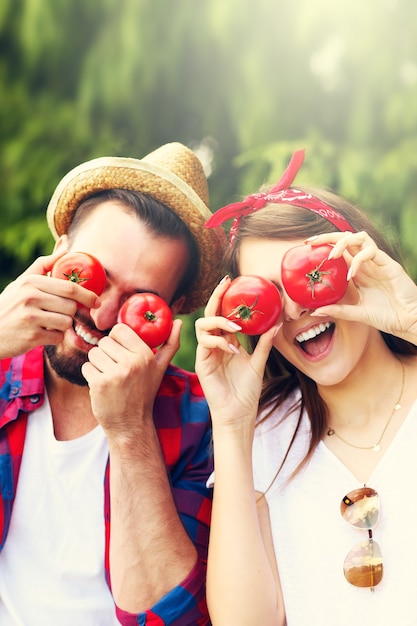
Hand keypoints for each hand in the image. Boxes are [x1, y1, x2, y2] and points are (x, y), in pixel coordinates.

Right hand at [0, 251, 99, 357]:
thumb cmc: (10, 304)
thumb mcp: (24, 281)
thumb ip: (46, 263)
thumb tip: (66, 243)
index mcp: (31, 282)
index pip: (69, 287)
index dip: (87, 295)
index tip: (97, 301)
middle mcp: (30, 297)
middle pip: (71, 306)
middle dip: (71, 312)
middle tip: (61, 313)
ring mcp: (30, 317)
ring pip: (66, 322)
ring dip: (62, 325)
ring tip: (47, 323)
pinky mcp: (32, 336)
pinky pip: (58, 337)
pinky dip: (54, 337)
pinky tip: (41, 333)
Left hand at [81, 319, 181, 441]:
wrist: (131, 424)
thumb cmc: (144, 392)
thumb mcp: (160, 368)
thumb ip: (171, 344)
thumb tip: (179, 321)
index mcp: (146, 355)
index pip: (119, 330)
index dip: (116, 339)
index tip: (120, 351)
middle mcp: (132, 363)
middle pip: (104, 342)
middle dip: (107, 353)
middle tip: (116, 368)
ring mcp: (115, 374)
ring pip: (94, 353)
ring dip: (97, 364)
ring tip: (109, 377)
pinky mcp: (99, 384)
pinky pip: (86, 367)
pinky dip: (90, 375)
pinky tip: (102, 385)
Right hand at [195, 277, 277, 430]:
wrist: (238, 413)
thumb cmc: (246, 391)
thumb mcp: (258, 363)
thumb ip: (265, 343)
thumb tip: (277, 323)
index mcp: (226, 341)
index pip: (223, 313)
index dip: (225, 297)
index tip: (233, 281)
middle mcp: (214, 344)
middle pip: (209, 313)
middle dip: (216, 297)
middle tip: (226, 284)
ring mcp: (206, 352)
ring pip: (202, 325)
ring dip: (218, 321)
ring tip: (236, 327)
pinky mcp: (201, 362)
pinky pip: (205, 343)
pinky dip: (219, 341)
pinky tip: (233, 349)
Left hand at [308, 231, 416, 342]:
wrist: (409, 322)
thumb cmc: (387, 317)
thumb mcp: (356, 314)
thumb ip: (338, 310)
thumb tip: (315, 312)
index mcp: (358, 271)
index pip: (340, 250)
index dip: (324, 245)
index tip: (306, 246)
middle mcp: (367, 263)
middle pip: (347, 237)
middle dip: (328, 236)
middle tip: (311, 242)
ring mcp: (378, 262)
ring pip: (360, 237)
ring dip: (343, 242)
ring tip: (331, 256)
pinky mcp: (389, 264)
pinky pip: (372, 251)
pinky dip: (359, 260)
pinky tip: (351, 274)